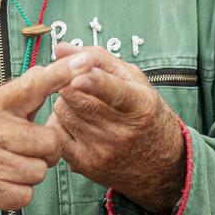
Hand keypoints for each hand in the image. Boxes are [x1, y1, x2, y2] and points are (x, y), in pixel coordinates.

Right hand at [0, 58, 80, 214]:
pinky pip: (27, 194)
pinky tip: (0, 185)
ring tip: (7, 169)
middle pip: (49, 141)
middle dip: (44, 152)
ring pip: (40, 170)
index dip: (62, 73)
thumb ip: (17, 98)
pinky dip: (18, 194)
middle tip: (23, 152)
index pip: (32, 85)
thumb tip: (43, 72)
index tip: (85, 59)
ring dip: (29, 174)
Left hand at [45, 45, 186, 214]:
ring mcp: (101, 151)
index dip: (95, 83)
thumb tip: (61, 49)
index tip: (79, 77)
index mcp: (140, 107)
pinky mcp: (84, 165)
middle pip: (75, 96)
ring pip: (61, 110)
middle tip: (78, 81)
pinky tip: (79, 124)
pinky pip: (55, 131)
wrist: (158, 165)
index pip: (116, 93)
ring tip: (87, 107)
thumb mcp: (134, 81)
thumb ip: (99, 59)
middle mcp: (121, 132)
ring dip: (67, 103)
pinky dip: (61, 122)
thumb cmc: (145, 115)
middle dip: (70, 82)